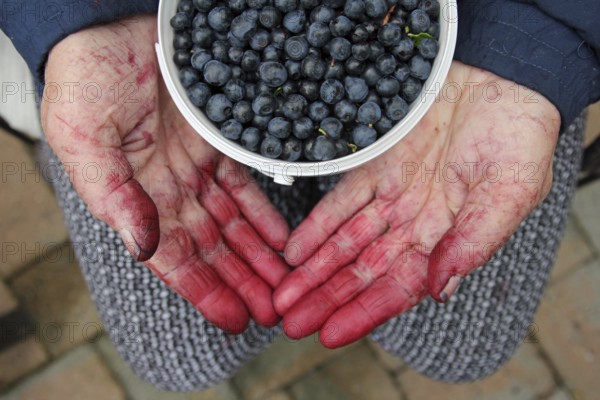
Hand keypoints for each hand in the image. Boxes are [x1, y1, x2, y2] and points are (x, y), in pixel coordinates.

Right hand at [41, 16, 289, 332]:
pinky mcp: (219, 142)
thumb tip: (144, 247)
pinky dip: (265, 213)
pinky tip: (284, 238)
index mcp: (135, 197)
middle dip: (242, 281)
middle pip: (212, 247)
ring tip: (287, 284)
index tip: (234, 319)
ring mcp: (195, 167)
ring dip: (259, 256)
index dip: (204, 290)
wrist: (110, 26)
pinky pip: (246, 186)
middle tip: (275, 312)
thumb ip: (113, 196)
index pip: (174, 256)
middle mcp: (168, 189)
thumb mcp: (85, 140)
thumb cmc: (85, 79)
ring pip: (234, 224)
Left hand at [274, 62, 559, 346]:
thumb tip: (441, 289)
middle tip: (291, 323)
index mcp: (447, 239)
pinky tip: (293, 250)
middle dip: (326, 298)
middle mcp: (413, 224)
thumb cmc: (518, 135)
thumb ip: (474, 242)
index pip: (397, 287)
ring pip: (344, 242)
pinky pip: (340, 202)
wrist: (500, 77)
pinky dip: (316, 226)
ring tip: (282, 295)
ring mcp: (391, 196)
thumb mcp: (510, 193)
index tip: (330, 334)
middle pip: (361, 271)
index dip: (364, 312)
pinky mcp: (374, 166)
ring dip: (313, 270)